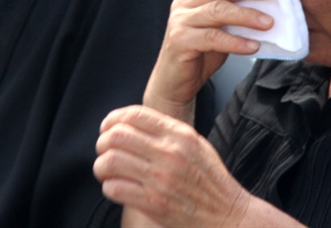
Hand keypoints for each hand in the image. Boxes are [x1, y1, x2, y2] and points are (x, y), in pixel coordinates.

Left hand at [95, 105, 254, 226]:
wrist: (228, 215)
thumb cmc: (211, 181)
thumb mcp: (196, 144)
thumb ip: (168, 131)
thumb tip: (135, 124)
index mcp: (179, 134)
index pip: (134, 115)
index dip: (113, 119)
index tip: (108, 128)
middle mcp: (169, 152)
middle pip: (117, 136)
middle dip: (103, 143)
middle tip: (104, 151)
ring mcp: (160, 178)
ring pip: (110, 161)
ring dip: (102, 166)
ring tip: (106, 171)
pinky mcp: (153, 203)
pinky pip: (115, 188)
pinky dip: (109, 187)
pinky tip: (116, 188)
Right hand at [144, 0, 271, 116]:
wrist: (174, 84)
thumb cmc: (200, 54)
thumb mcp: (219, 28)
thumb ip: (233, 13)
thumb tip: (267, 4)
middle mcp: (185, 4)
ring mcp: (181, 22)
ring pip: (217, 11)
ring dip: (246, 15)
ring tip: (268, 22)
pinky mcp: (180, 41)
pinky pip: (213, 38)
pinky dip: (235, 41)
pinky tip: (252, 46)